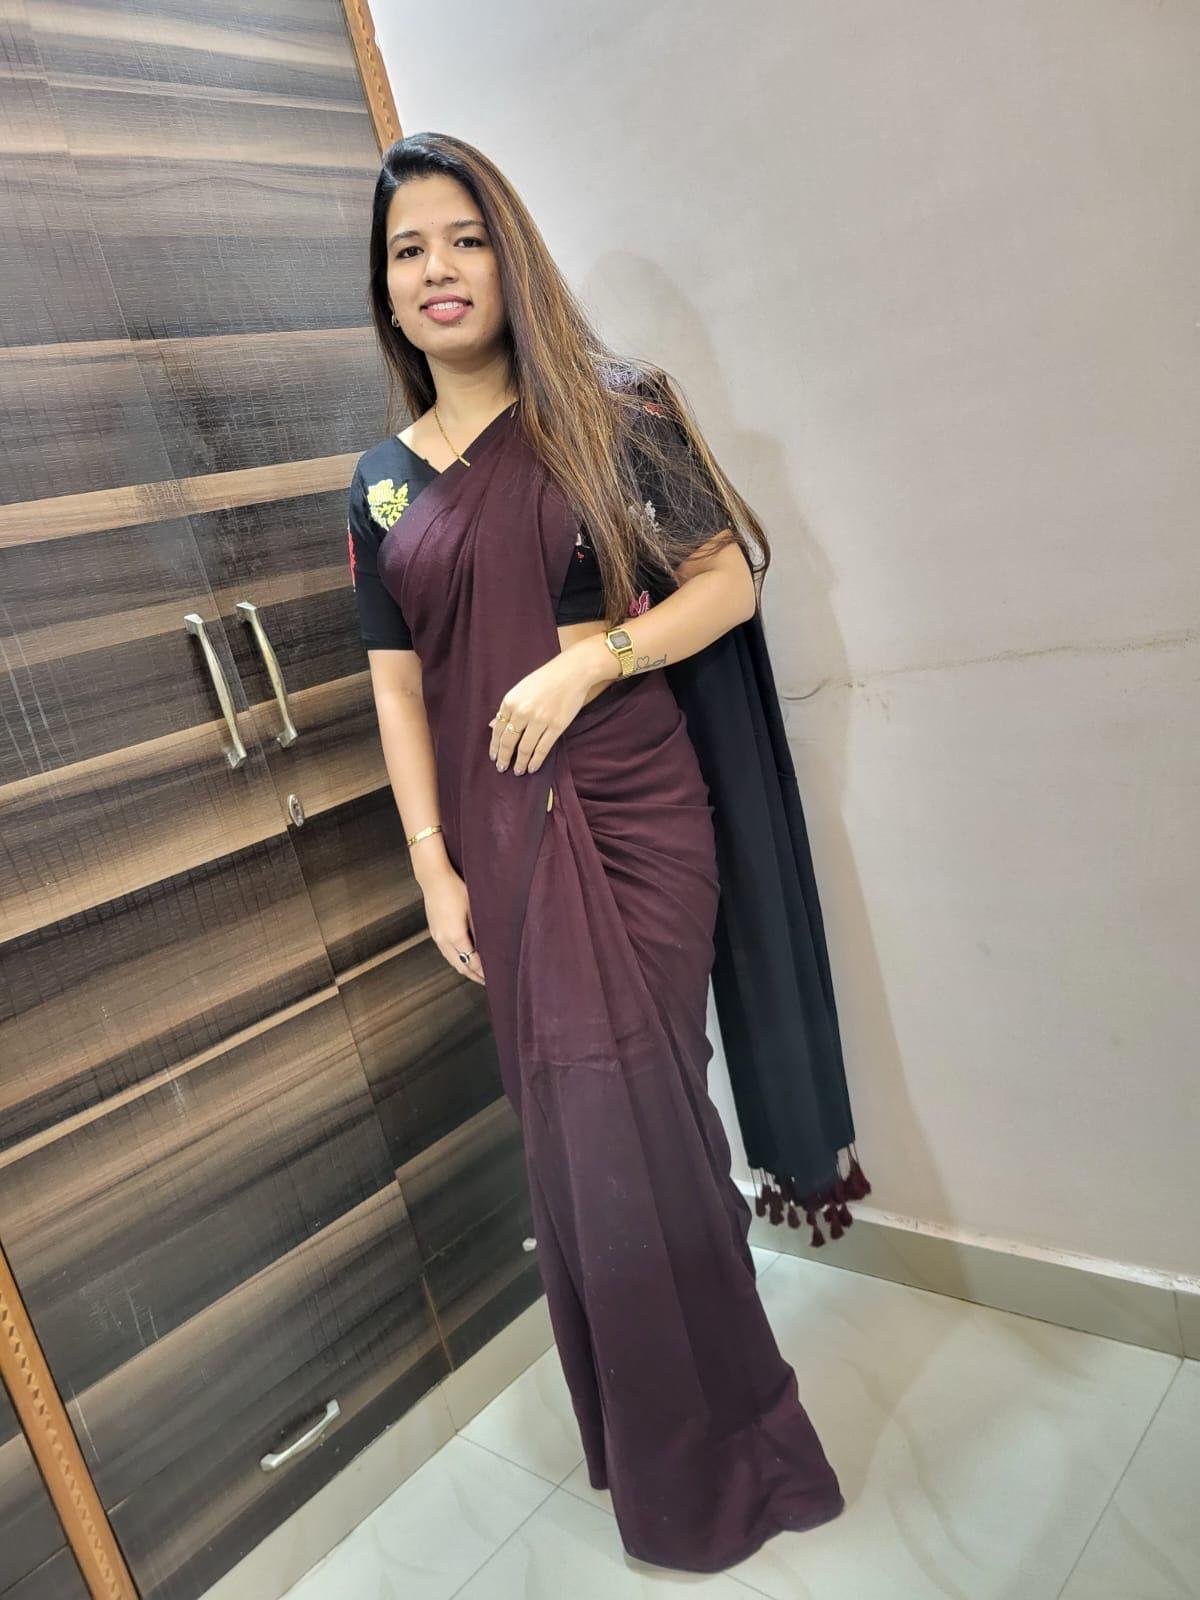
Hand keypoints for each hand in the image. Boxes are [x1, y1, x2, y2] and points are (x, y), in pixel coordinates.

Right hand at [422, 866, 485, 984]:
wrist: (433, 878)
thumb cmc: (456, 888)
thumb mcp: (474, 907)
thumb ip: (481, 928)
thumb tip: (492, 944)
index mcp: (455, 935)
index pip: (472, 961)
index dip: (483, 971)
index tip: (495, 976)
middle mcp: (444, 940)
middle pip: (460, 966)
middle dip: (474, 975)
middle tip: (488, 982)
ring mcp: (437, 936)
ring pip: (452, 961)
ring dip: (464, 969)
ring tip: (477, 974)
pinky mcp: (434, 931)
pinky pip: (446, 953)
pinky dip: (456, 960)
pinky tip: (464, 958)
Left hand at [488, 649, 597, 774]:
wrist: (572, 671)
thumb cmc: (545, 679)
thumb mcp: (521, 689)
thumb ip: (508, 708)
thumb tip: (493, 725)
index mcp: (510, 701)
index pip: (498, 730)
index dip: (495, 746)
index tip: (494, 756)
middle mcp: (522, 712)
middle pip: (509, 741)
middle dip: (504, 758)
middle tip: (502, 768)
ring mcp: (540, 720)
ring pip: (525, 748)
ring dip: (520, 763)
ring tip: (518, 771)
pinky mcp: (556, 726)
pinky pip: (543, 749)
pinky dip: (536, 761)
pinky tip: (532, 767)